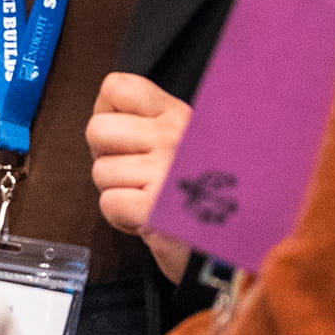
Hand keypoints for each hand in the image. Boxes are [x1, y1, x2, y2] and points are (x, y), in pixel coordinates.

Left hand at [87, 71, 192, 283]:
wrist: (237, 247)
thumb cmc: (209, 196)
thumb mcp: (192, 142)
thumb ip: (154, 123)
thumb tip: (104, 110)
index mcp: (178, 115)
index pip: (116, 87)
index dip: (106, 111)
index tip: (123, 136)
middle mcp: (172, 137)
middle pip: (97, 129)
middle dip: (105, 156)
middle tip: (132, 174)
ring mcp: (164, 172)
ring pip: (100, 171)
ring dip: (117, 192)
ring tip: (147, 200)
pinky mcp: (155, 209)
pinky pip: (109, 203)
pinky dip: (122, 219)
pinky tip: (148, 221)